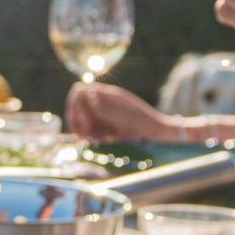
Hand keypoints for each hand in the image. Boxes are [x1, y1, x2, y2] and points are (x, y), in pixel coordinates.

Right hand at [65, 82, 179, 141]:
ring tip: (93, 141)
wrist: (158, 136)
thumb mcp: (125, 117)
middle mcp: (102, 104)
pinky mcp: (104, 130)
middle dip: (76, 120)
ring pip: (80, 121)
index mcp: (108, 95)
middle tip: (85, 135)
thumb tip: (89, 94)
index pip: (79, 91)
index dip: (75, 103)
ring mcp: (102, 117)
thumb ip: (106, 108)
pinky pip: (88, 132)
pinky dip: (88, 138)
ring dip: (81, 131)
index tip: (82, 119)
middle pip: (75, 107)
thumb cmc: (145, 124)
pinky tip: (97, 144)